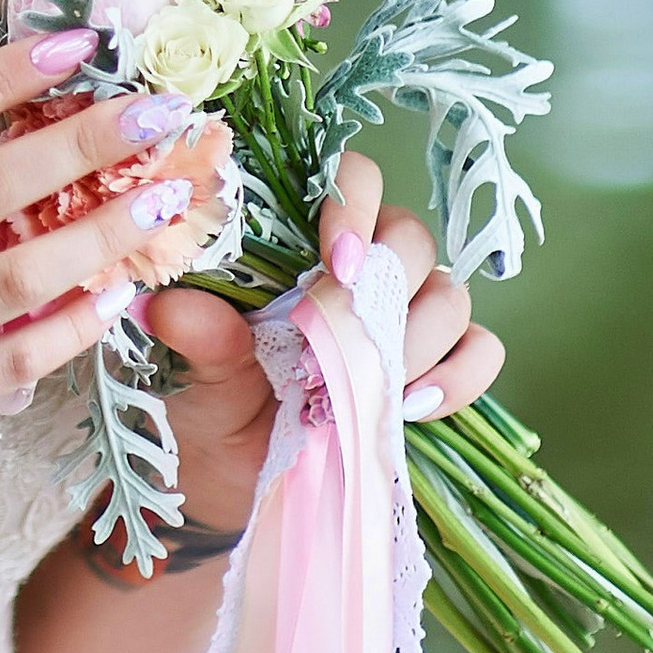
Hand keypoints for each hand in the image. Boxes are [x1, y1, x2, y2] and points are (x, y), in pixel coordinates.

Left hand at [137, 145, 505, 545]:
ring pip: (450, 295)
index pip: (349, 179)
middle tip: (349, 342)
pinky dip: (460, 377)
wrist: (226, 473)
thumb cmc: (206, 399)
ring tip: (374, 391)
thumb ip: (197, 335)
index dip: (352, 207)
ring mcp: (407, 314)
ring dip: (421, 342)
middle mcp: (364, 264)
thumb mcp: (192, 370)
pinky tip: (414, 407)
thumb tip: (172, 306)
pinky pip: (480, 350)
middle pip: (410, 238)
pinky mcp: (437, 366)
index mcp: (302, 237)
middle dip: (388, 288)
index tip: (335, 263)